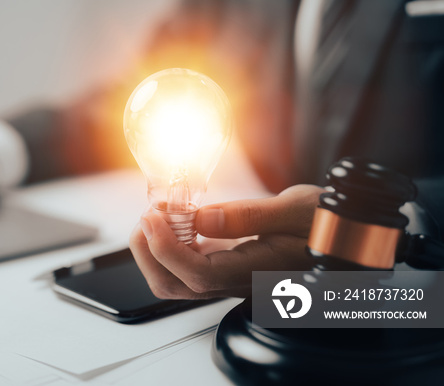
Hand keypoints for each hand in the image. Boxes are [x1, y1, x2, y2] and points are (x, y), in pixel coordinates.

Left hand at [129, 185, 322, 298]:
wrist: (345, 234)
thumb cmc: (326, 222)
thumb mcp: (294, 208)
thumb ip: (247, 216)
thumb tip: (202, 219)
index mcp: (258, 271)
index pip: (198, 274)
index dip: (166, 248)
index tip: (152, 216)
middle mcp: (239, 283)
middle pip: (176, 286)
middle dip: (150, 253)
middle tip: (148, 215)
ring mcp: (230, 279)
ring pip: (178, 282)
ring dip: (156, 251)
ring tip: (157, 215)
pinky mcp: (227, 269)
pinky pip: (188, 268)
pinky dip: (170, 247)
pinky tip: (174, 221)